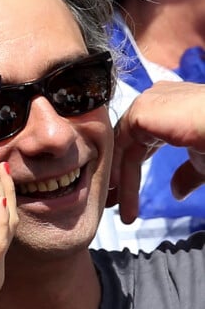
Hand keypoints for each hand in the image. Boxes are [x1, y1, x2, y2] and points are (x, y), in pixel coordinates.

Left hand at [107, 81, 204, 222]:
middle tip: (113, 204)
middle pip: (127, 143)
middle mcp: (155, 101)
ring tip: (116, 208)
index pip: (142, 141)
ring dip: (117, 178)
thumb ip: (187, 173)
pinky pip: (120, 143)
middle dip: (118, 175)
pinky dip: (116, 167)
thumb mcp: (203, 159)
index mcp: (170, 107)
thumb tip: (177, 192)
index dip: (132, 170)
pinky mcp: (141, 110)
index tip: (127, 197)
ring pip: (123, 145)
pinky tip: (116, 190)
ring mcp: (146, 103)